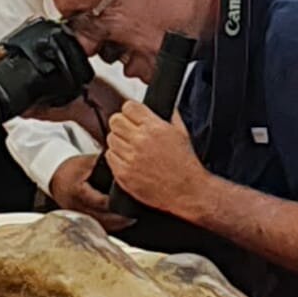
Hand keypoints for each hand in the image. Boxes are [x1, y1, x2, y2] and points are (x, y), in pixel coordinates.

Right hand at [48, 153, 129, 231]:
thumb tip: (126, 165)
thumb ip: (105, 165)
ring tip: (131, 220)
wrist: (54, 177)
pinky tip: (120, 222)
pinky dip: (110, 225)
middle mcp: (77, 207)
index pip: (101, 202)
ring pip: (101, 226)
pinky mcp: (80, 219)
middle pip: (102, 219)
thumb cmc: (70, 169)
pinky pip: (97, 226)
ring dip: (116, 224)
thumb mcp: (87, 162)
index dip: (117, 204)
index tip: (131, 201)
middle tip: (135, 216)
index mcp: (79, 193)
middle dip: (120, 219)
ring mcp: (78, 215)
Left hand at [104, 101, 205, 215]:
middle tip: (129, 132)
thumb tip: (165, 105)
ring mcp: (130, 158)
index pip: (128, 107)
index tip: (133, 117)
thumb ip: (171, 115)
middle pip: (115, 121)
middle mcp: (140, 141)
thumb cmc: (186, 165)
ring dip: (119, 142)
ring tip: (131, 148)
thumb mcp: (182, 133)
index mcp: (154, 128)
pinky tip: (128, 161)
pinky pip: (109, 157)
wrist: (187, 191)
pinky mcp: (123, 174)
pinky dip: (116, 157)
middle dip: (122, 124)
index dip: (131, 112)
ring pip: (111, 139)